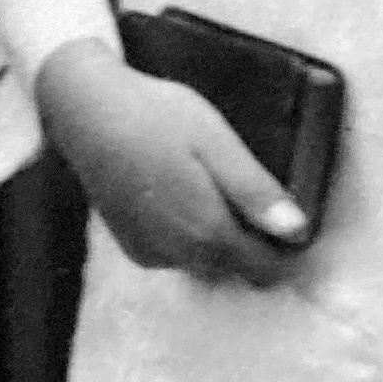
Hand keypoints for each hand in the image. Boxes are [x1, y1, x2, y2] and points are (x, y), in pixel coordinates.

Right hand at [36, 38, 307, 281]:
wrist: (85, 110)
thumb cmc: (156, 117)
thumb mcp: (216, 143)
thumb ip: (255, 192)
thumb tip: (298, 231)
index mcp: (208, 231)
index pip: (266, 268)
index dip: (287, 249)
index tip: (294, 221)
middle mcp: (179, 254)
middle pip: (238, 270)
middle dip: (255, 245)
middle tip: (253, 196)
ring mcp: (152, 253)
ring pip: (208, 265)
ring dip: (222, 242)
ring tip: (217, 190)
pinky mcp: (133, 246)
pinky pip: (178, 256)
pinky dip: (190, 238)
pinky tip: (185, 197)